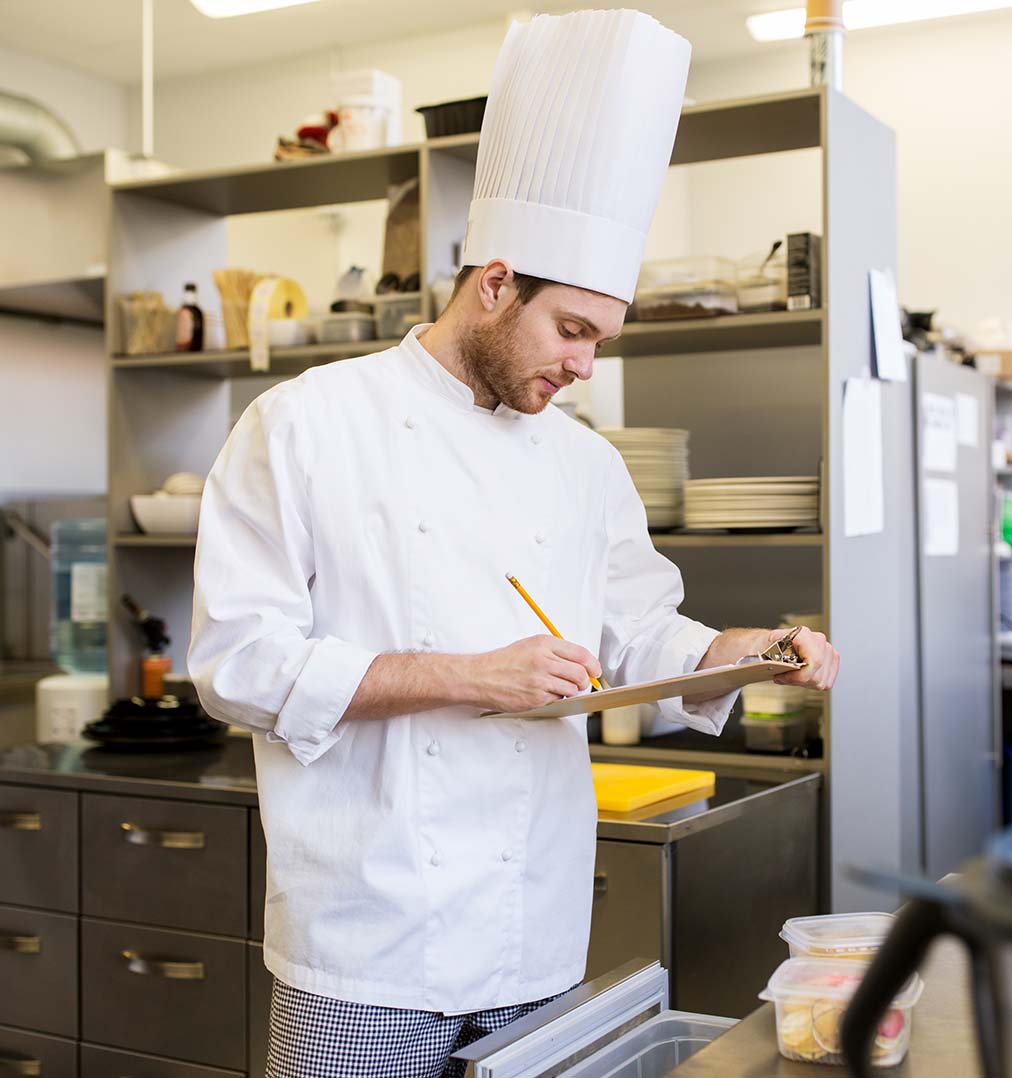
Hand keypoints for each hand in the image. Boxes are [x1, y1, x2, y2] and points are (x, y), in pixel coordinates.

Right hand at [463, 635, 601, 713]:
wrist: (481, 677)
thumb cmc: (504, 662)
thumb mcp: (530, 645)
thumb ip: (555, 651)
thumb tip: (580, 662)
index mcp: (544, 644)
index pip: (581, 654)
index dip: (593, 665)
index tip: (595, 670)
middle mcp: (544, 661)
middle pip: (580, 674)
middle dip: (584, 681)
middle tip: (580, 683)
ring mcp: (540, 680)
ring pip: (572, 689)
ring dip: (569, 691)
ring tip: (556, 687)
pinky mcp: (536, 697)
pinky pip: (557, 700)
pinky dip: (555, 698)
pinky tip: (543, 693)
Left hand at [769, 627, 838, 690]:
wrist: (775, 642)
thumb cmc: (770, 644)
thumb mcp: (764, 647)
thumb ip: (772, 657)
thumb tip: (777, 665)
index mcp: (804, 635)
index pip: (814, 661)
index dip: (799, 676)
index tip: (782, 677)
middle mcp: (819, 641)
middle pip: (816, 675)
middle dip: (797, 680)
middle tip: (782, 677)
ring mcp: (828, 651)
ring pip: (821, 681)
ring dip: (803, 683)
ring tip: (791, 676)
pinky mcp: (832, 662)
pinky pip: (825, 683)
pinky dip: (811, 684)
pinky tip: (801, 676)